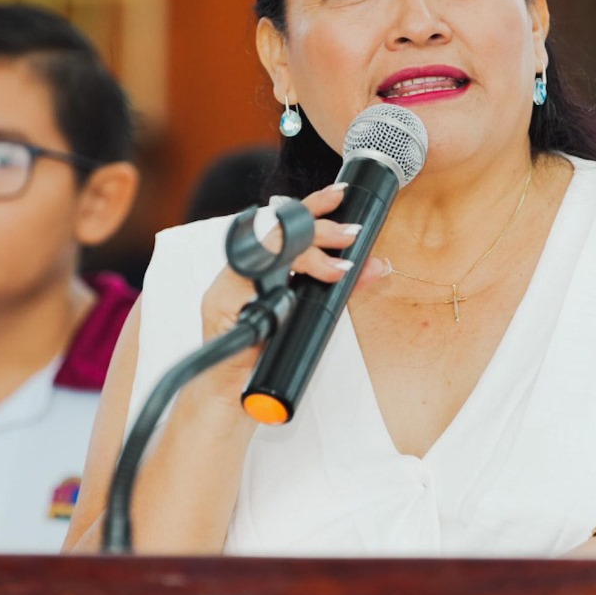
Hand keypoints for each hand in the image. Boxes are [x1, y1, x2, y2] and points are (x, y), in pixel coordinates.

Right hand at [193, 182, 388, 403]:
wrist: (232, 398)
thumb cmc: (267, 357)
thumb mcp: (309, 316)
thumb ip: (337, 288)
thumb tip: (376, 266)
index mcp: (259, 268)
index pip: (284, 226)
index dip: (311, 206)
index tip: (340, 196)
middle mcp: (239, 272)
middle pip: (275, 233)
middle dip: (316, 229)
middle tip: (351, 235)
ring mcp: (225, 288)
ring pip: (263, 252)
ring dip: (304, 255)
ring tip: (337, 269)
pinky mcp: (219, 307)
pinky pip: (244, 282)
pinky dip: (274, 283)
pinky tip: (295, 289)